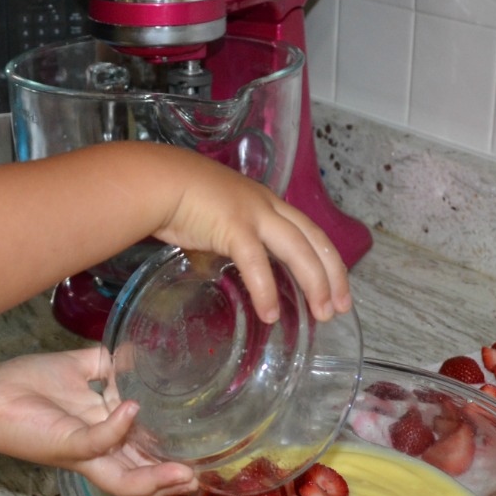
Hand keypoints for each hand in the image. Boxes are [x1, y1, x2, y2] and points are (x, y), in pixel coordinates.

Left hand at [0, 348, 195, 495]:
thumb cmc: (28, 384)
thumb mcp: (78, 370)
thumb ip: (107, 364)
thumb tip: (135, 348)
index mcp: (103, 435)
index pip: (142, 456)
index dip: (170, 460)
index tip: (201, 456)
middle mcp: (96, 450)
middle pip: (138, 477)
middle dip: (170, 481)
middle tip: (201, 476)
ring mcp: (80, 451)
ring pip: (122, 478)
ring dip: (154, 477)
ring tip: (183, 471)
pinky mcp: (63, 444)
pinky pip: (95, 442)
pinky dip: (116, 428)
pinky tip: (131, 409)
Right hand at [137, 148, 353, 324]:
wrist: (156, 181)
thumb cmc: (177, 197)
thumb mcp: (216, 217)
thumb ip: (228, 239)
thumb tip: (224, 267)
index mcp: (265, 202)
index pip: (310, 231)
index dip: (328, 259)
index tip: (337, 287)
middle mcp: (267, 205)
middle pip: (314, 240)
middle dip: (333, 275)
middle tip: (339, 308)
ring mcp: (252, 214)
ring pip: (298, 249)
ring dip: (314, 283)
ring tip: (321, 314)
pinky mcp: (233, 227)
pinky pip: (257, 263)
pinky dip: (266, 290)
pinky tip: (271, 314)